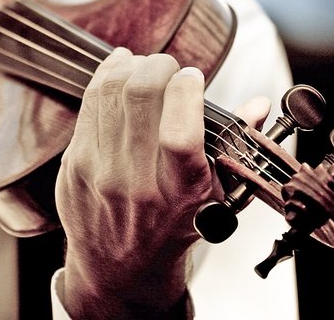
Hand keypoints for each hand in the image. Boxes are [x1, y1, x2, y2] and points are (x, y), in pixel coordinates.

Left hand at [55, 47, 269, 318]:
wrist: (119, 267)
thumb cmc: (173, 228)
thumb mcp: (215, 199)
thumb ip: (236, 148)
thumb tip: (259, 105)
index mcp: (180, 193)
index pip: (179, 132)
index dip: (186, 90)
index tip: (192, 77)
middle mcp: (136, 183)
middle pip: (140, 97)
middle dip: (158, 66)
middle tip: (168, 67)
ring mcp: (99, 173)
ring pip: (110, 93)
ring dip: (130, 67)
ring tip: (144, 66)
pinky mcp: (74, 164)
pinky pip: (87, 104)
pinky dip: (104, 77)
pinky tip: (118, 70)